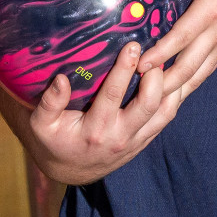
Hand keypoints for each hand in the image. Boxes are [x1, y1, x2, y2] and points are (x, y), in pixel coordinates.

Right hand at [17, 42, 182, 186]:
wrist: (69, 171)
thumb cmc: (54, 141)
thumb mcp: (42, 125)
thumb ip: (49, 102)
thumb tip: (61, 79)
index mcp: (96, 130)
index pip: (114, 94)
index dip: (125, 68)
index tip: (133, 45)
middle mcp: (120, 136)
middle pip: (149, 104)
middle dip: (156, 75)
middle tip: (156, 50)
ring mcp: (135, 140)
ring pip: (165, 113)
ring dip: (171, 86)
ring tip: (168, 59)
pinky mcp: (144, 141)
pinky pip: (166, 119)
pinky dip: (174, 97)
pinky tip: (173, 77)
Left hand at [137, 0, 216, 96]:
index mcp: (210, 10)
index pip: (183, 36)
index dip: (162, 52)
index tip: (142, 64)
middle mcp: (215, 34)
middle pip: (188, 65)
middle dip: (163, 81)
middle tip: (138, 89)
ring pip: (196, 75)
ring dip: (174, 90)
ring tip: (151, 103)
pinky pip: (203, 73)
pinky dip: (187, 86)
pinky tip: (172, 97)